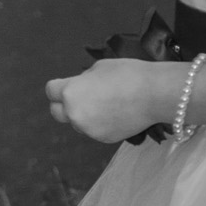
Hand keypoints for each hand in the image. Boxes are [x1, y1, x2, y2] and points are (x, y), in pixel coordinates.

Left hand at [45, 59, 174, 143]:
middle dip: (64, 105)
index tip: (66, 84)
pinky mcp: (102, 138)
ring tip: (107, 102)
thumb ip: (82, 80)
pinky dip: (100, 123)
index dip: (58, 86)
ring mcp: (88, 129)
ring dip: (84, 114)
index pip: (51, 91)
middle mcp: (75, 114)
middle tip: (79, 97)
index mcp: (70, 92)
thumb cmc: (128, 74)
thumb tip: (78, 87)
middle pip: (57, 112)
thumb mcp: (98, 67)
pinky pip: (94, 130)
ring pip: (78, 123)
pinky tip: (117, 112)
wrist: (154, 94)